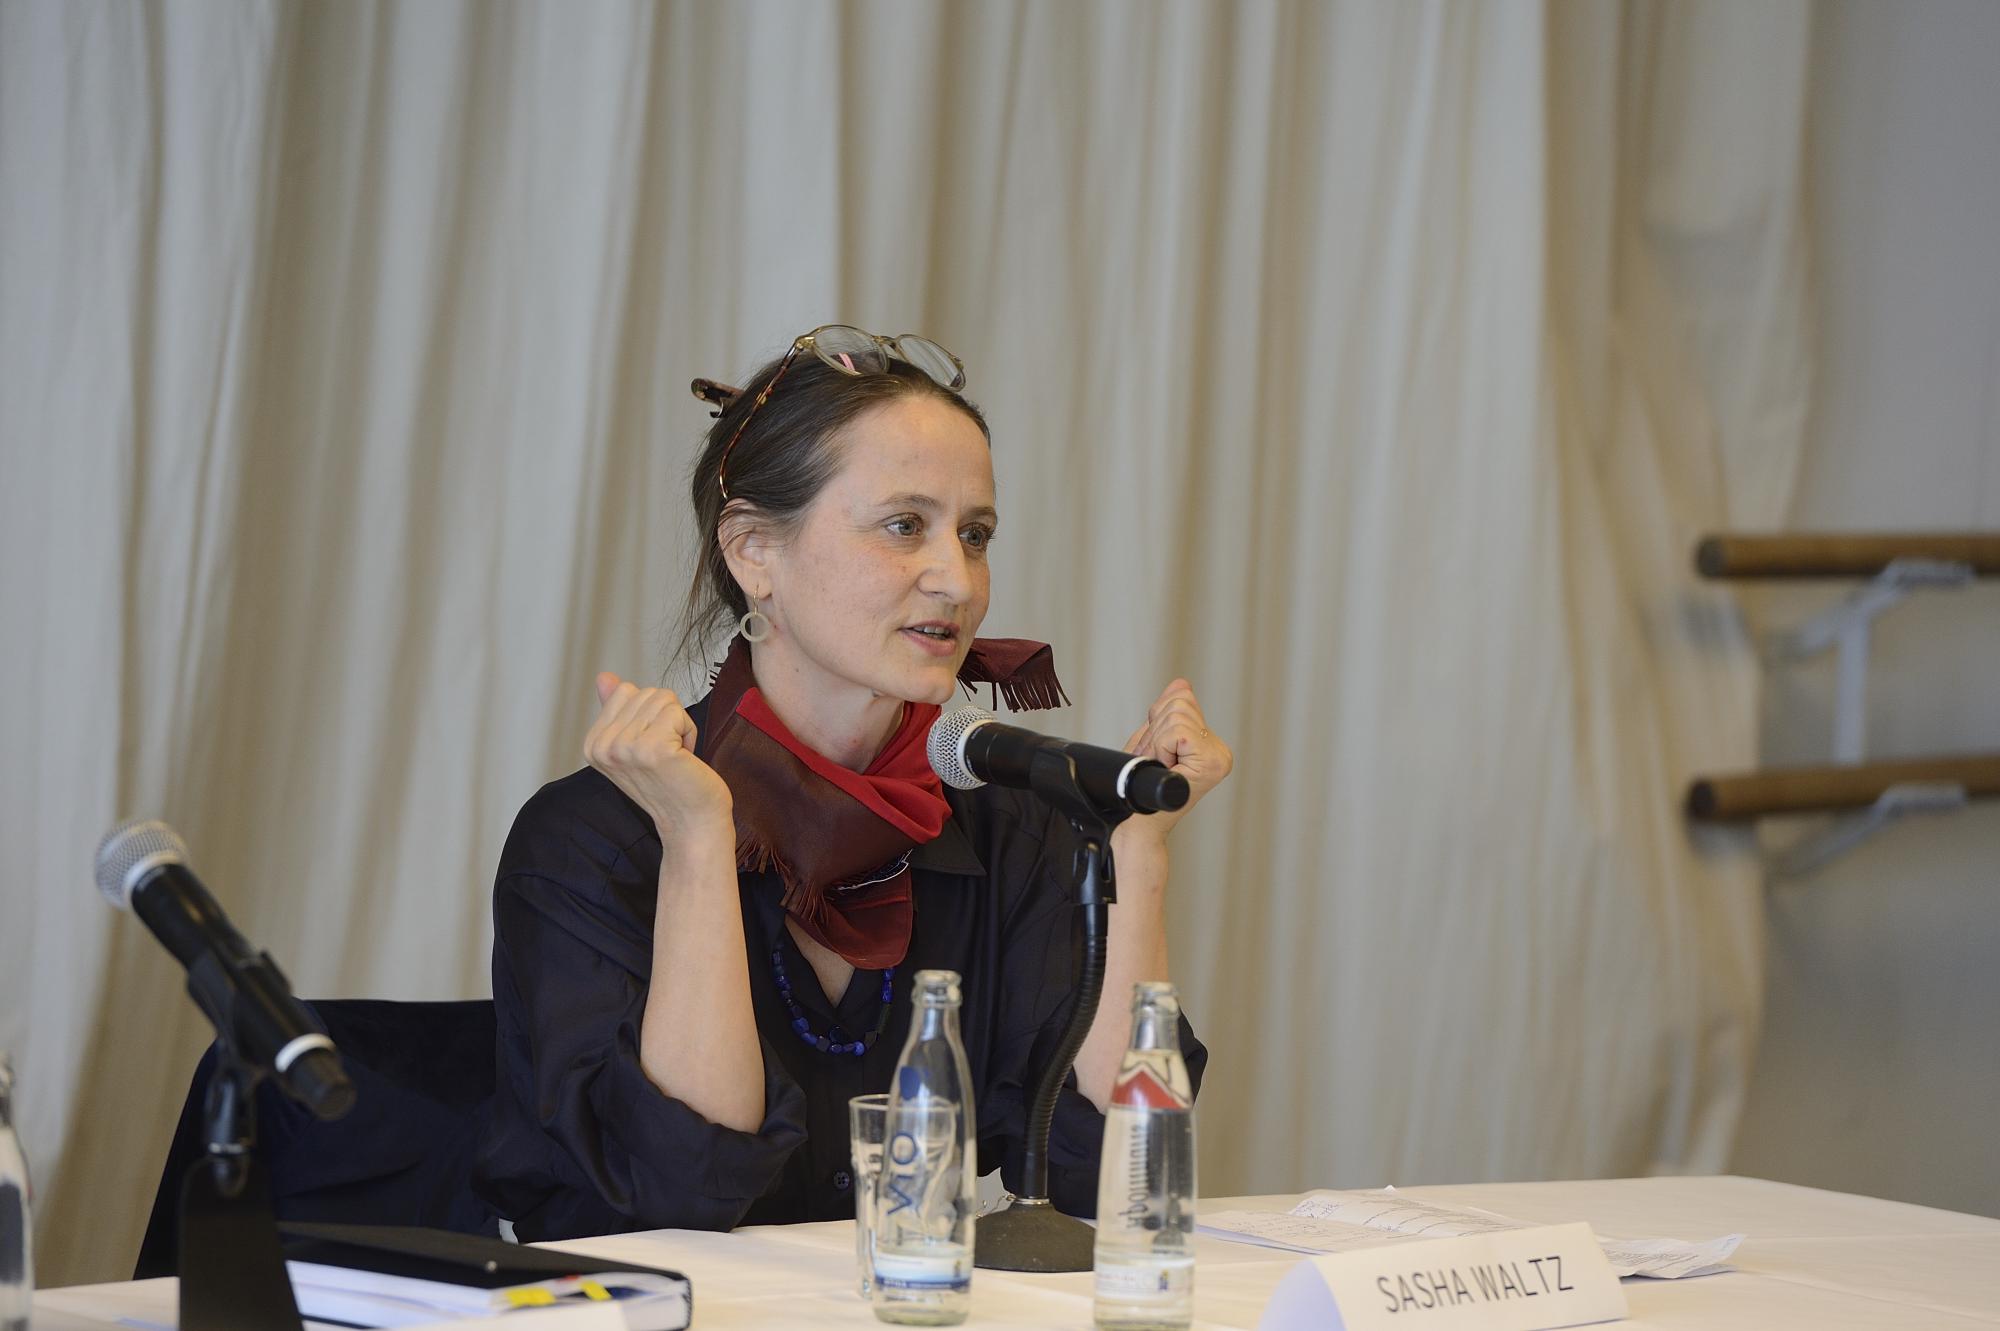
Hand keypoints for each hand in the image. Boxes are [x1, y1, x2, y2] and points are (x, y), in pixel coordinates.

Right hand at [585, 673, 733, 839]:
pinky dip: (689, 732)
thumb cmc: (671, 784)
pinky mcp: (651, 748)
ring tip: (675, 757)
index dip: (649, 714)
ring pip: (663, 699)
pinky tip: (683, 759)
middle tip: (667, 755)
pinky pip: (677, 711)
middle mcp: (603, 746)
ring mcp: (625, 747)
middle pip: (646, 692)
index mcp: (593, 744)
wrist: (691, 823)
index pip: (625, 691)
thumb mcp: (635, 744)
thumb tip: (604, 678)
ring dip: (679, 726)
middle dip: (666, 718)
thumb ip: (618, 710)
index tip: (652, 747)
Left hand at [1119, 679, 1232, 841]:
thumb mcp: (1152, 742)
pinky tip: (1164, 769)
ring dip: (1156, 742)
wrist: (1134, 825)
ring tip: (1158, 767)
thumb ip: (1168, 713)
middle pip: (1179, 703)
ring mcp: (1219, 759)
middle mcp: (1220, 752)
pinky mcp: (1211, 765)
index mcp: (1209, 746)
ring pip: (1176, 716)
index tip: (1157, 753)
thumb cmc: (1138, 790)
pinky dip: (1160, 748)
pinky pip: (1176, 731)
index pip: (1181, 697)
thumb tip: (1182, 684)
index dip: (1157, 722)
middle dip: (1155, 732)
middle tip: (1155, 762)